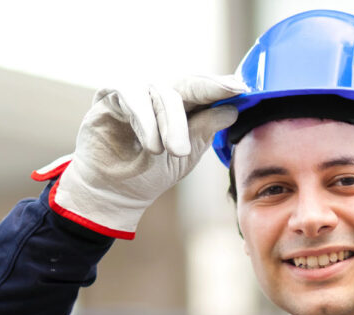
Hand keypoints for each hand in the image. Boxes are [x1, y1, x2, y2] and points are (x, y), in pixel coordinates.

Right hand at [32, 74, 246, 238]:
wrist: (115, 194)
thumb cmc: (150, 172)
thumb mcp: (186, 155)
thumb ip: (205, 129)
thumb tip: (231, 109)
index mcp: (181, 104)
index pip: (205, 88)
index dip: (223, 85)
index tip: (244, 88)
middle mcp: (159, 93)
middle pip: (187, 82)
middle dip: (209, 89)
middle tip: (232, 94)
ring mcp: (135, 92)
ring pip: (161, 91)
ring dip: (172, 121)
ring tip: (177, 151)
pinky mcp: (109, 96)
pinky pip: (130, 94)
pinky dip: (144, 119)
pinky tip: (152, 145)